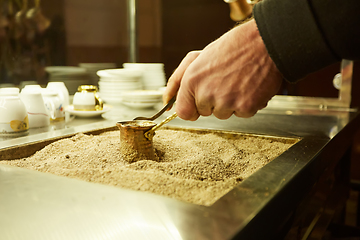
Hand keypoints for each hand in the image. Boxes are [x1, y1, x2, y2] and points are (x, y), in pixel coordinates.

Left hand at [163, 19, 281, 120]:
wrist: (263, 43)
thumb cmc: (231, 48)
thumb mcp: (197, 58)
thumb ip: (177, 81)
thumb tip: (167, 102)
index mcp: (192, 81)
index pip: (184, 112)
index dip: (192, 108)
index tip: (198, 103)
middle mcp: (207, 93)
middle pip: (205, 113)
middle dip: (213, 101)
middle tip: (224, 80)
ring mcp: (227, 102)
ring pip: (223, 114)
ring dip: (230, 103)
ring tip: (237, 81)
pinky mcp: (245, 108)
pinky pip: (241, 114)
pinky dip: (246, 104)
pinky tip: (249, 86)